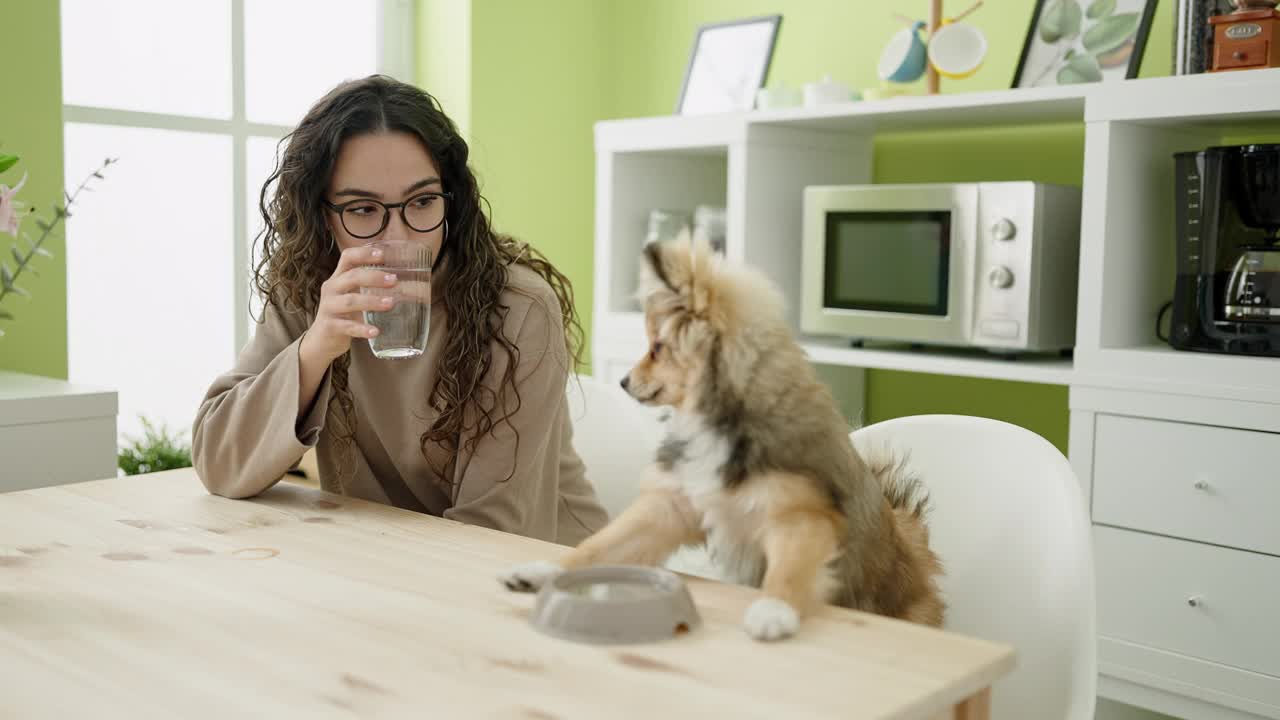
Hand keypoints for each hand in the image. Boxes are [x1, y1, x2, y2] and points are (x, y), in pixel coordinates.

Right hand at [301, 244, 398, 363]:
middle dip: (374, 277)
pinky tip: (375, 331)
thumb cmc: (344, 314)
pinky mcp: (330, 326)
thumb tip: (403, 281)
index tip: (383, 254)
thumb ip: (370, 286)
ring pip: (350, 301)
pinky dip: (362, 329)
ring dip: (372, 301)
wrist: (322, 340)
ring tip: (390, 303)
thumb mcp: (353, 295)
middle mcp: (331, 289)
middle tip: (394, 280)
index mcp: (338, 278)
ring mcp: (329, 307)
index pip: (348, 257)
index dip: (364, 253)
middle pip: (352, 276)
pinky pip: (347, 327)